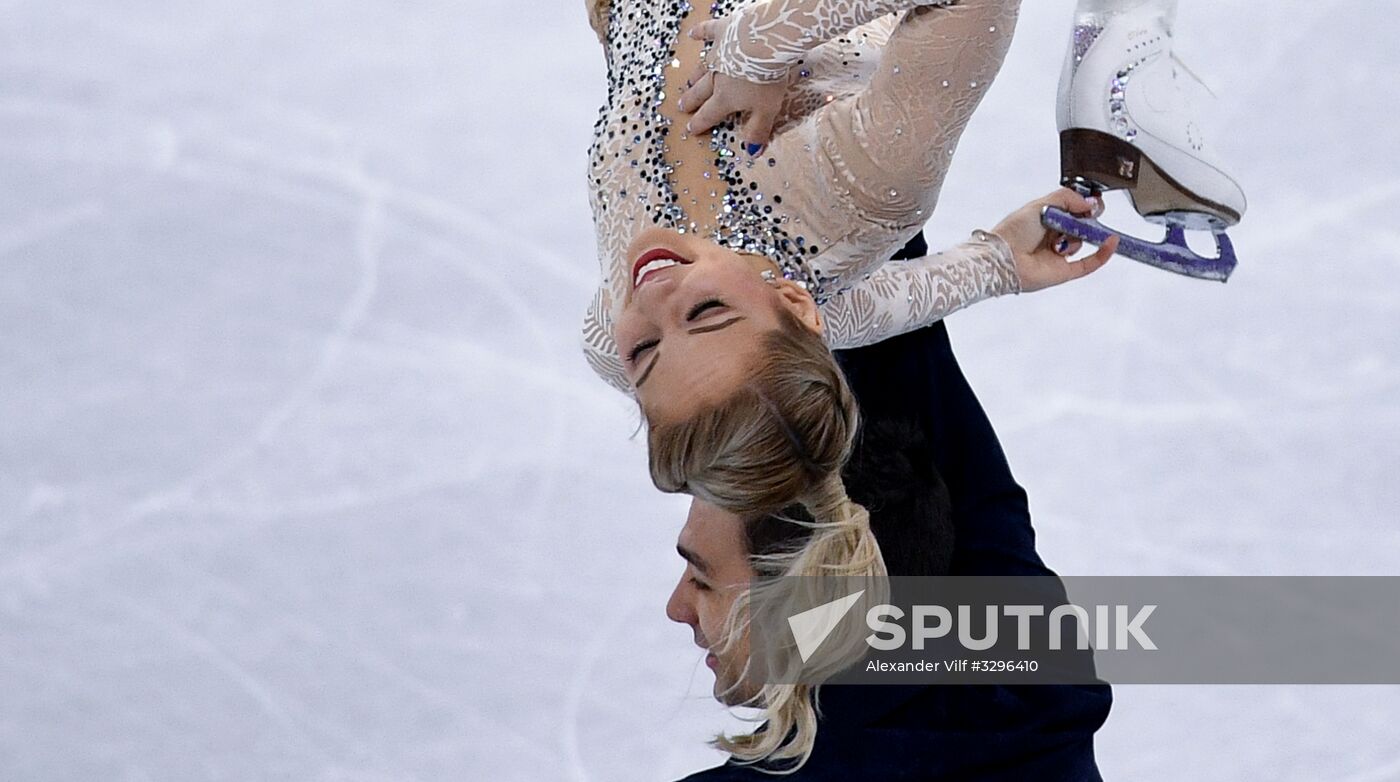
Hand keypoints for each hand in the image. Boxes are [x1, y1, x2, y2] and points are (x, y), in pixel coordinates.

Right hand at [677, 19, 787, 153]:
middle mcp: (716, 77)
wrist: (765, 41)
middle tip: (682, 107)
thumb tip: (752, 154)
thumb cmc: (767, 78)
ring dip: (695, 76)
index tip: (691, 129)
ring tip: (688, 82)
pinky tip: (693, 34)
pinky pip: (708, 32)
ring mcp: (717, 53)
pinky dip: (700, 33)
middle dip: (692, 102)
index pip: (709, 115)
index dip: (700, 123)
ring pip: (702, 68)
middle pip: (701, 93)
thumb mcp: (767, 110)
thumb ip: (757, 131)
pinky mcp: (723, 31)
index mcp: (725, 98)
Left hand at [993, 188, 1117, 292]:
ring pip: (1082, 242)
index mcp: (1045, 219)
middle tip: (1088, 214)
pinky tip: (1111, 242)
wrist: (1003, 258)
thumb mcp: (1040, 204)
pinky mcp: (1064, 271)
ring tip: (1063, 236)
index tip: (1092, 202)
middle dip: (1086, 219)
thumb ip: (1067, 198)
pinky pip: (1090, 263)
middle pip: (1080, 225)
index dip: (1084, 206)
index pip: (1073, 210)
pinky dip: (1103, 253)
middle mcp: (1052, 236)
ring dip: (1077, 236)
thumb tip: (1089, 203)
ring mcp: (1058, 255)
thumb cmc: (1013, 231)